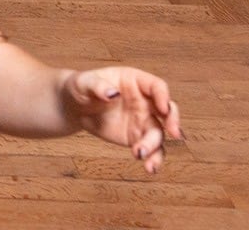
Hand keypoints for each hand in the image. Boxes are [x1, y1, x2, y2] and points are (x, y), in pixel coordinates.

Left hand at [63, 66, 180, 172]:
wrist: (74, 107)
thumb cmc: (81, 87)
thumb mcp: (84, 82)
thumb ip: (97, 86)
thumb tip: (113, 93)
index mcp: (135, 81)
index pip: (157, 86)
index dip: (163, 96)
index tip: (163, 109)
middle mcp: (145, 101)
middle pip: (167, 111)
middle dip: (173, 121)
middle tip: (174, 133)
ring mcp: (143, 120)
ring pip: (158, 134)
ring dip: (155, 146)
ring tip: (139, 154)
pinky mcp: (137, 137)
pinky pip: (151, 149)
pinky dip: (153, 159)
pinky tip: (149, 167)